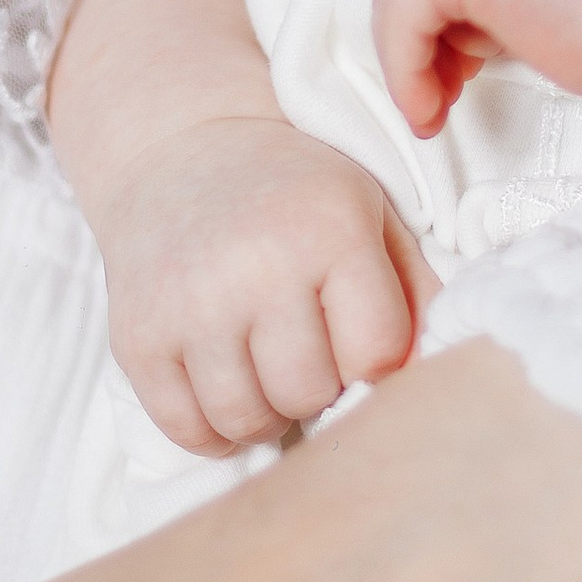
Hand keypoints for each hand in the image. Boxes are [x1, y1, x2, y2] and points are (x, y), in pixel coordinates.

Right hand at [97, 109, 425, 451]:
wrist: (178, 151)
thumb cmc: (292, 192)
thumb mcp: (368, 213)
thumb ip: (416, 289)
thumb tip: (444, 372)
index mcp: (329, 230)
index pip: (376, 357)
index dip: (373, 360)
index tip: (356, 334)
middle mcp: (256, 267)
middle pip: (309, 393)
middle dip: (318, 385)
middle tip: (307, 349)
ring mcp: (189, 305)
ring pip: (247, 421)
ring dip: (267, 411)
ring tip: (267, 367)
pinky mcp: (137, 337)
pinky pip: (187, 429)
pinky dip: (213, 429)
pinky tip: (226, 387)